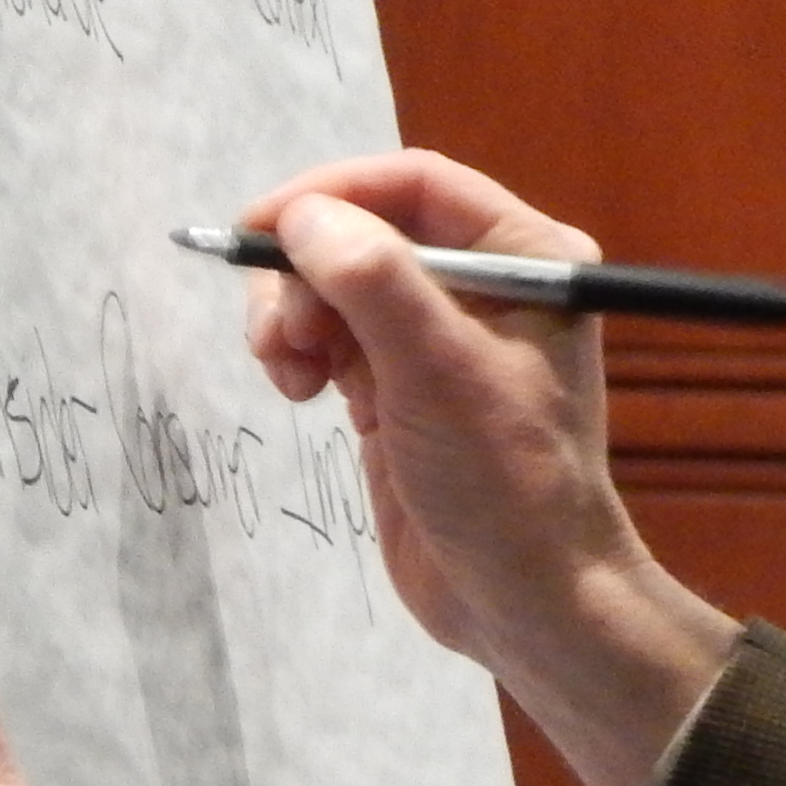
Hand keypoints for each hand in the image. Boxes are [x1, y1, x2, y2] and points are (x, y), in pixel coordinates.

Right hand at [226, 149, 740, 785]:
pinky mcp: (402, 391)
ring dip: (293, 316)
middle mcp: (487, 285)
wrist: (524, 600)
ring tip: (286, 373)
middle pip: (363, 231)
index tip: (258, 229)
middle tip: (276, 333)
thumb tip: (302, 216)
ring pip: (337, 287)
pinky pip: (333, 340)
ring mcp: (441, 340)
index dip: (330, 194)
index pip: (413, 184)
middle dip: (304, 270)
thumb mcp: (439, 370)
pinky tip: (296, 392)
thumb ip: (372, 281)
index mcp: (527, 256)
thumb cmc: (504, 479)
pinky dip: (301, 354)